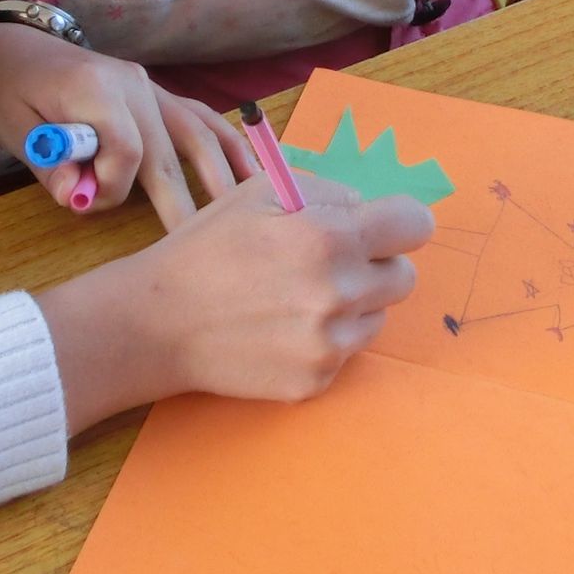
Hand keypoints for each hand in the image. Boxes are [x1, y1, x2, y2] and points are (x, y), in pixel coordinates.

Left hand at [0, 22, 250, 231]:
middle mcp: (135, 85)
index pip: (127, 147)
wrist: (13, 49)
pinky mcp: (159, 93)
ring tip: (245, 212)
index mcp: (96, 89)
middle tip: (200, 249)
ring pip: (197, 134)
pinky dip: (229, 144)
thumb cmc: (9, 92)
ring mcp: (152, 87)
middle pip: (169, 149)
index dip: (114, 183)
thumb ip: (52, 165)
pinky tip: (252, 172)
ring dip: (222, 175)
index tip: (86, 199)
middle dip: (183, 202)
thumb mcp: (16, 131)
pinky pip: (201, 118)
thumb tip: (82, 197)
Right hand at [50, 177, 434, 422]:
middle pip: (405, 276)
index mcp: (330, 236)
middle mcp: (339, 293)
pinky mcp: (316, 381)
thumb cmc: (208, 247)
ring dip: (353, 304)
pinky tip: (281, 329)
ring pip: (378, 316)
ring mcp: (330, 345)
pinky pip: (347, 353)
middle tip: (331, 262)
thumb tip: (367, 210)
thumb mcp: (262, 192)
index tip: (382, 227)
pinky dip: (326, 339)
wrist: (157, 324)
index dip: (400, 222)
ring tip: (297, 297)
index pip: (416, 225)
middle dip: (377, 264)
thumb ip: (327, 193)